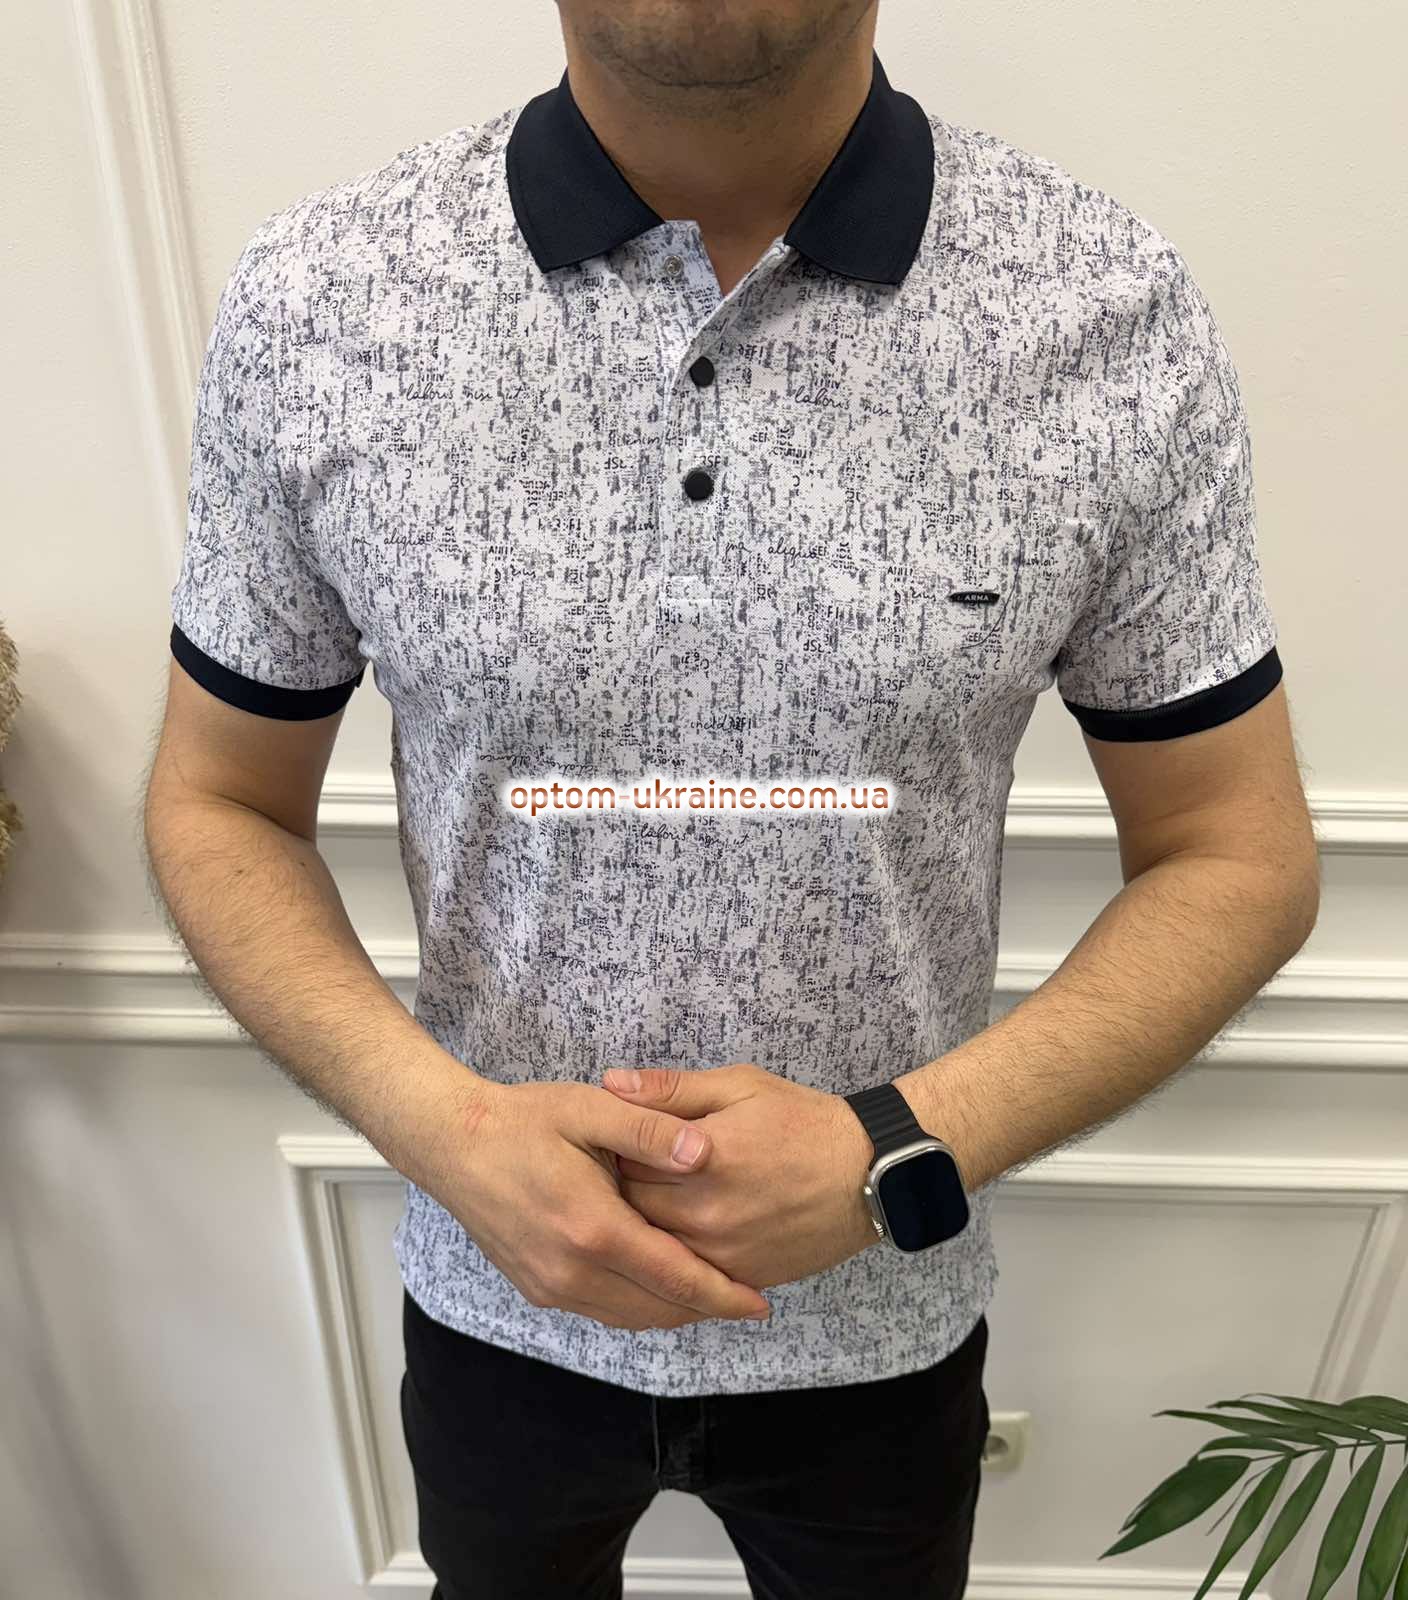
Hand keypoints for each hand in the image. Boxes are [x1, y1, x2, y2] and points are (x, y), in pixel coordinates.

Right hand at [412, 1076, 772, 1330]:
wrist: (453, 1144)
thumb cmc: (524, 1120)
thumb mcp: (592, 1109)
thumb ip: (651, 1130)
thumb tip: (705, 1152)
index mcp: (593, 1229)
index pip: (675, 1278)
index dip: (723, 1295)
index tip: (762, 1303)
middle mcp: (572, 1272)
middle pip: (658, 1309)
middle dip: (707, 1308)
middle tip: (748, 1300)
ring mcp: (552, 1286)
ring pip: (630, 1318)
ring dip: (674, 1312)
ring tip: (713, 1295)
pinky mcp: (538, 1289)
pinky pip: (602, 1311)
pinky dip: (640, 1307)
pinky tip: (660, 1287)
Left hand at [600, 1062, 880, 1289]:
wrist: (868, 1173)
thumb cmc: (803, 1121)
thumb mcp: (739, 1086)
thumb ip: (671, 1088)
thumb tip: (609, 1082)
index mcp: (702, 1158)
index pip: (623, 1158)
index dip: (615, 1147)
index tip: (617, 1139)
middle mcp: (707, 1212)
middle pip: (628, 1207)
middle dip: (622, 1187)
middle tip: (629, 1168)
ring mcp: (722, 1252)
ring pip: (650, 1246)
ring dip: (641, 1224)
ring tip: (652, 1197)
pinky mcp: (738, 1277)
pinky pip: (683, 1275)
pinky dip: (671, 1255)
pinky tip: (679, 1229)